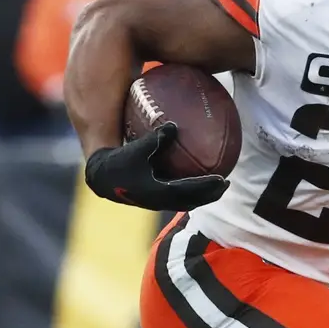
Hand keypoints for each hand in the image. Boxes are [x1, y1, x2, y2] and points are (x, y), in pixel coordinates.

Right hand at [85, 122, 229, 211]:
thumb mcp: (137, 149)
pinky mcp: (156, 198)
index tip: (222, 179)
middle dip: (211, 194)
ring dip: (203, 195)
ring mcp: (159, 202)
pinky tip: (196, 177)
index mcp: (159, 191)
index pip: (189, 191)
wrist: (103, 179)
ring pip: (187, 202)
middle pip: (193, 201)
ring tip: (217, 184)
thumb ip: (156, 138)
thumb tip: (174, 125)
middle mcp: (161, 201)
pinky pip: (179, 196)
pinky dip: (191, 190)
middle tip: (226, 183)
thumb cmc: (118, 162)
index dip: (206, 187)